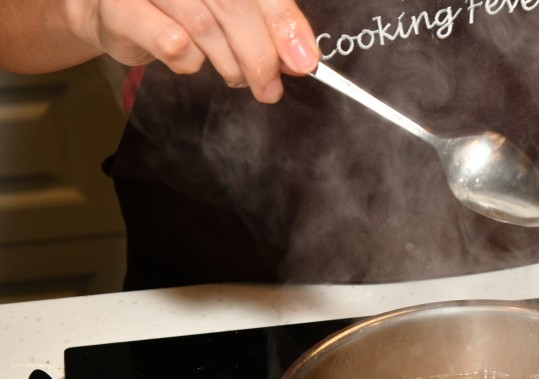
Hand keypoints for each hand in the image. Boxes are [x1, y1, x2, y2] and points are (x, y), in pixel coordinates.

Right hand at [71, 0, 319, 101]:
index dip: (284, 24)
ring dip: (229, 63)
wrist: (109, 9)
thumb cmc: (175, 9)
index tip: (304, 62)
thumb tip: (300, 56)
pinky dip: (190, 62)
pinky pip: (172, 43)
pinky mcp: (120, 8)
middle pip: (234, 6)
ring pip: (205, 27)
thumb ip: (264, 26)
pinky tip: (189, 59)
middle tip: (269, 87)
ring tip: (236, 77)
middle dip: (260, 56)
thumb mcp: (228, 11)